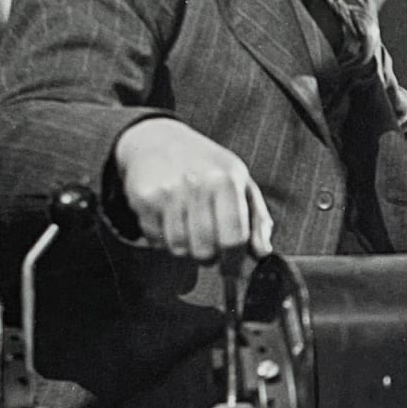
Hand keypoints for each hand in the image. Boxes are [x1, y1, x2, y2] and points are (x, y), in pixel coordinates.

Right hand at [113, 118, 273, 259]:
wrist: (157, 139)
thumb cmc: (207, 165)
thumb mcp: (241, 182)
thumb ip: (257, 220)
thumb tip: (263, 253)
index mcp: (226, 180)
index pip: (235, 238)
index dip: (235, 261)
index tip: (232, 269)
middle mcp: (197, 184)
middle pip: (206, 250)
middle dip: (210, 256)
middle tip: (209, 244)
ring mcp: (168, 192)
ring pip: (180, 249)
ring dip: (187, 248)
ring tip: (190, 229)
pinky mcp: (143, 198)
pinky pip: (157, 241)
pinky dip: (164, 240)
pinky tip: (170, 220)